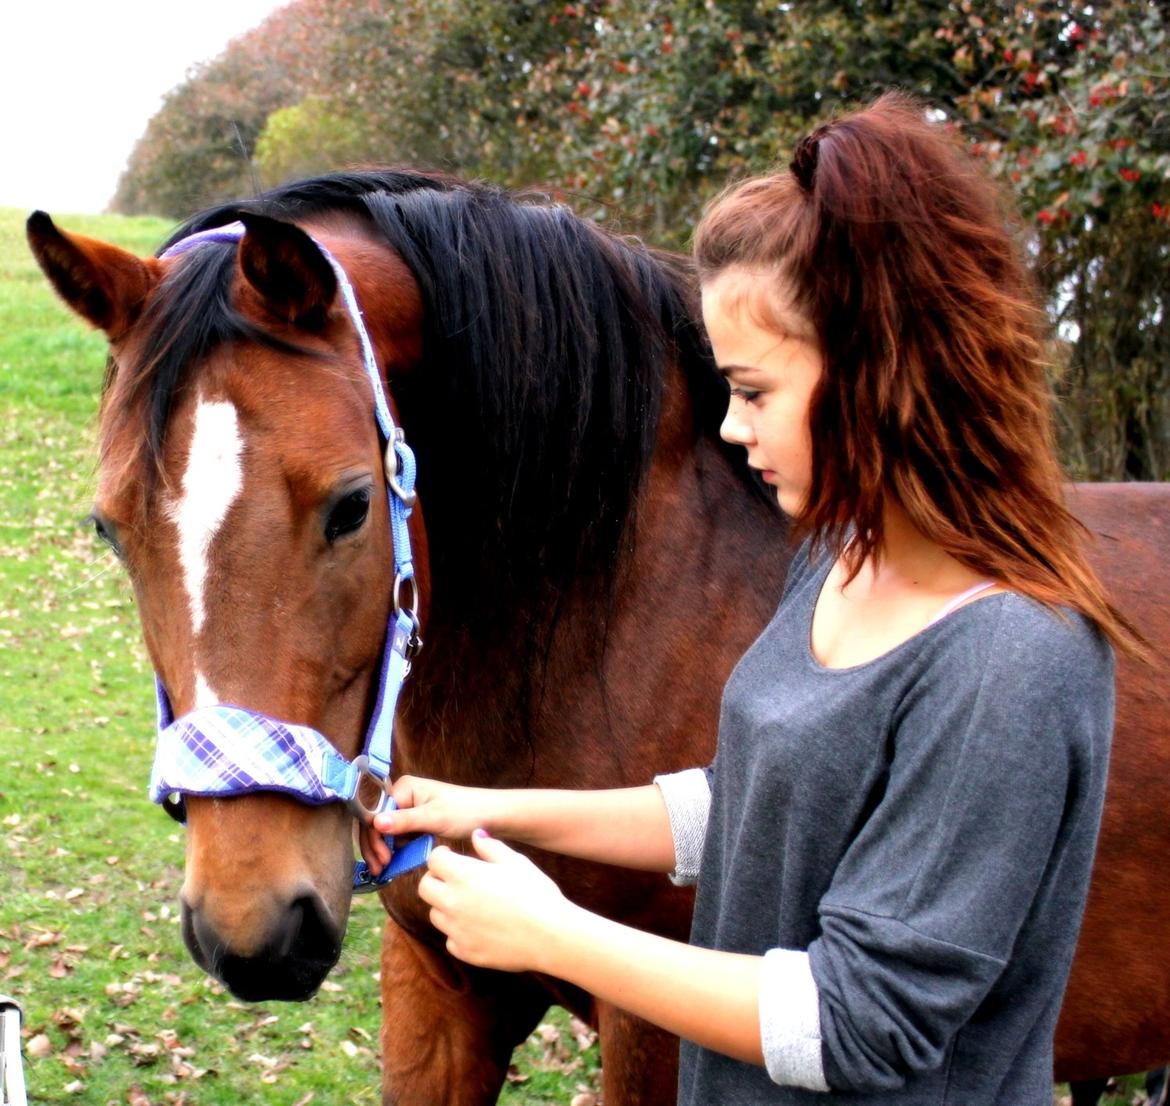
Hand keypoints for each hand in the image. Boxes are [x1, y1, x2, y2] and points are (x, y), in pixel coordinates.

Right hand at [358, 774, 499, 875]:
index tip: (382, 858)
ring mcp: (409, 809)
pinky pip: (399, 837)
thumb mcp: (434, 818)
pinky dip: (396, 850)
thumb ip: (405, 821)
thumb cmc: (465, 811)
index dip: (374, 837)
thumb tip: (376, 823)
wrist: (489, 817)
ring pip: (386, 833)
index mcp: (405, 788)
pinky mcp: (416, 822)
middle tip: (379, 870)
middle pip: (377, 823)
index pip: (376, 813)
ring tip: (384, 870)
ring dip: (384, 851)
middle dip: (376, 847)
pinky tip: (394, 863)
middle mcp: (403, 795)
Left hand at [419, 831, 576, 971]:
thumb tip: (476, 835)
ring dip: (446, 906)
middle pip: (425, 887)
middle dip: (436, 879)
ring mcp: (456, 929)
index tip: (452, 856)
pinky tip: (480, 927)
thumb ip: (491, 848)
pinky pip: (451, 939)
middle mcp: (452, 902)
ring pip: (435, 914)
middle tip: (456, 879)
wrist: (550, 936)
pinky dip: (459, 932)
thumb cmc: (536, 894)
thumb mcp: (516, 863)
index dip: (442, 855)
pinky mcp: (464, 951)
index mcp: (463, 875)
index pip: (434, 860)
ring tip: (471, 903)